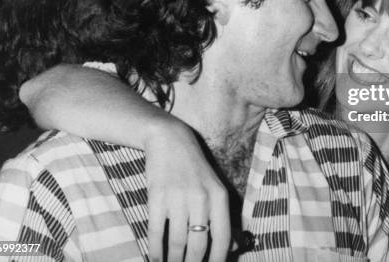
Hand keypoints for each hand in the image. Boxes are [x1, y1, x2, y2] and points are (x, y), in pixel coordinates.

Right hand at [144, 120, 229, 261]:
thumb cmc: (194, 169)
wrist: (169, 139)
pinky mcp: (156, 197)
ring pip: (177, 243)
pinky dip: (156, 251)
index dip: (218, 261)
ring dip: (173, 261)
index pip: (223, 238)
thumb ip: (222, 216)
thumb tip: (232, 247)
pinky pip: (156, 233)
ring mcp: (178, 198)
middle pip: (199, 245)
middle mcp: (201, 198)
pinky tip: (156, 259)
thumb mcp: (214, 187)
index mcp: (220, 196)